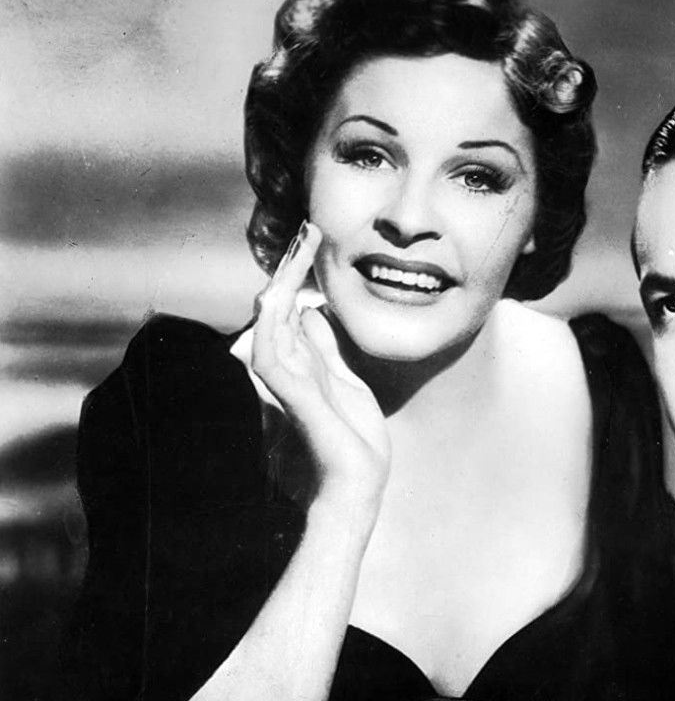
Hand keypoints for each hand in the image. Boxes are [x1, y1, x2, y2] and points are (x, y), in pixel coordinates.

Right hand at [252, 221, 391, 504]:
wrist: (351, 495)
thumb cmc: (349, 447)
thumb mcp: (345, 387)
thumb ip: (324, 352)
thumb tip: (311, 312)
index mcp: (298, 366)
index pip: (290, 311)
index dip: (297, 276)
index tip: (310, 239)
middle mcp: (283, 371)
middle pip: (279, 309)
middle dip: (292, 268)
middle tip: (307, 230)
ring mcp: (282, 385)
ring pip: (271, 324)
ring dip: (283, 284)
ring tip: (298, 250)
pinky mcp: (289, 401)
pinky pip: (271, 357)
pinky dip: (272, 326)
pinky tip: (277, 298)